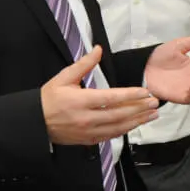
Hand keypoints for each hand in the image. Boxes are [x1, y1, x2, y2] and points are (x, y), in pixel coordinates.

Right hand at [41, 47, 159, 145]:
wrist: (34, 123)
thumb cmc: (49, 99)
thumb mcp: (63, 78)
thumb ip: (84, 64)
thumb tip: (98, 50)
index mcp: (81, 101)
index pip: (111, 98)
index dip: (130, 95)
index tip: (145, 92)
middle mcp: (87, 118)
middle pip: (119, 114)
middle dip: (140, 108)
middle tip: (155, 103)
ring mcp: (88, 131)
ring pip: (118, 127)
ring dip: (138, 121)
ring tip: (152, 115)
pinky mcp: (88, 140)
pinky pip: (111, 136)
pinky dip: (126, 130)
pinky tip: (136, 124)